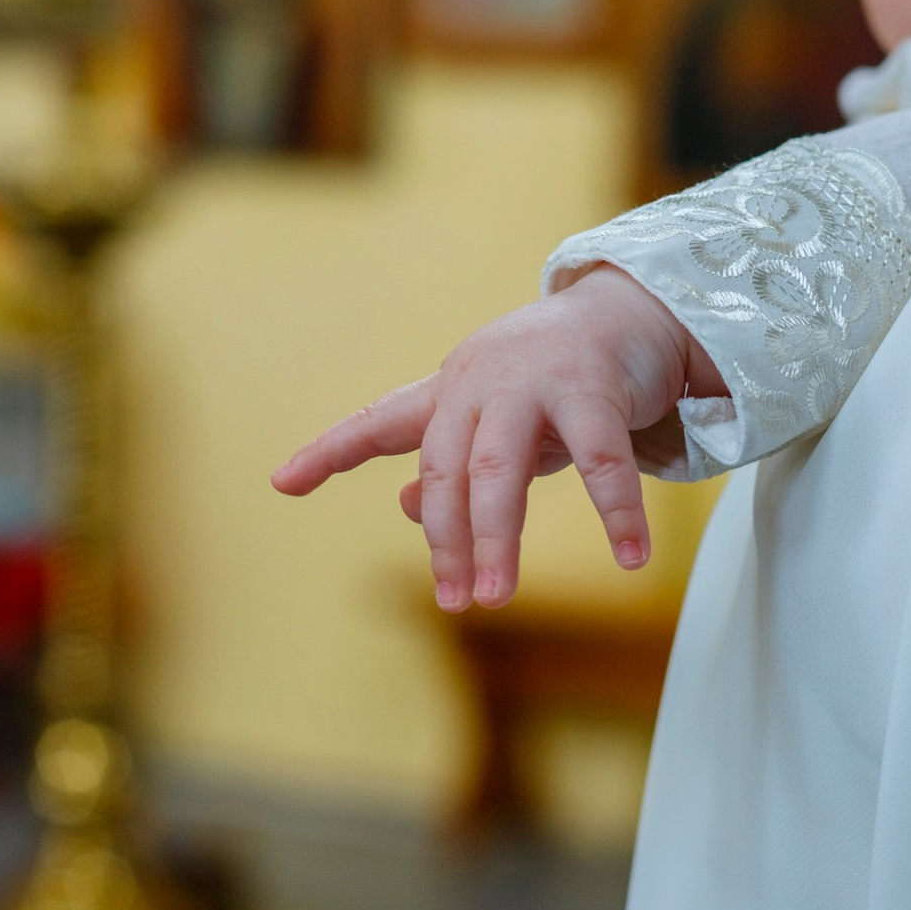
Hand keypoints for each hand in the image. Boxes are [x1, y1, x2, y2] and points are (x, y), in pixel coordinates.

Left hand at [271, 266, 725, 611]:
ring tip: (495, 594)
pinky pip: (601, 460)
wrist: (629, 308)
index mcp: (451, 391)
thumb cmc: (554, 373)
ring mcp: (535, 382)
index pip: (378, 422)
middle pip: (445, 469)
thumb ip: (455, 461)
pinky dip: (616, 514)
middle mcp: (480, 382)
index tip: (281, 482)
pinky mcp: (594, 387)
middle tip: (452, 601)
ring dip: (496, 537)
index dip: (328, 452)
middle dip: (445, 540)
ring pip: (501, 469)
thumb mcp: (494, 418)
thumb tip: (407, 507)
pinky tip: (629, 557)